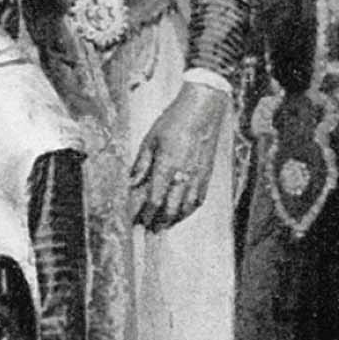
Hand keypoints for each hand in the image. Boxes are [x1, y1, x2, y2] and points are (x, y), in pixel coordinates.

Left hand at [129, 81, 229, 229]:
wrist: (202, 111)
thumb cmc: (174, 122)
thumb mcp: (150, 140)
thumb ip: (141, 164)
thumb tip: (131, 183)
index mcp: (167, 166)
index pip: (154, 199)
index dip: (145, 213)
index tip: (138, 220)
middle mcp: (184, 175)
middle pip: (171, 209)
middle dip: (159, 221)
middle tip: (150, 228)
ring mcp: (198, 176)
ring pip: (186, 207)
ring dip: (174, 219)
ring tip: (164, 224)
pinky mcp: (207, 174)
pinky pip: (199, 199)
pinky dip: (189, 209)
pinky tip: (182, 211)